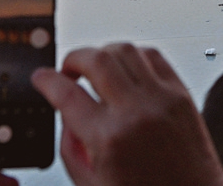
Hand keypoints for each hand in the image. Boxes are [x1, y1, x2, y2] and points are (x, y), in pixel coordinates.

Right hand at [31, 44, 222, 185]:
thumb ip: (71, 147)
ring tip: (96, 68)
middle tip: (68, 70)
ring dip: (103, 53)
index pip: (67, 94)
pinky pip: (153, 55)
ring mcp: (161, 98)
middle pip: (95, 59)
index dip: (47, 81)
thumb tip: (65, 113)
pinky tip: (126, 69)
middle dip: (73, 59)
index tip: (42, 78)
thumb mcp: (92, 183)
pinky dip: (133, 55)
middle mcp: (135, 112)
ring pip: (125, 49)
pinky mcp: (180, 93)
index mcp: (109, 139)